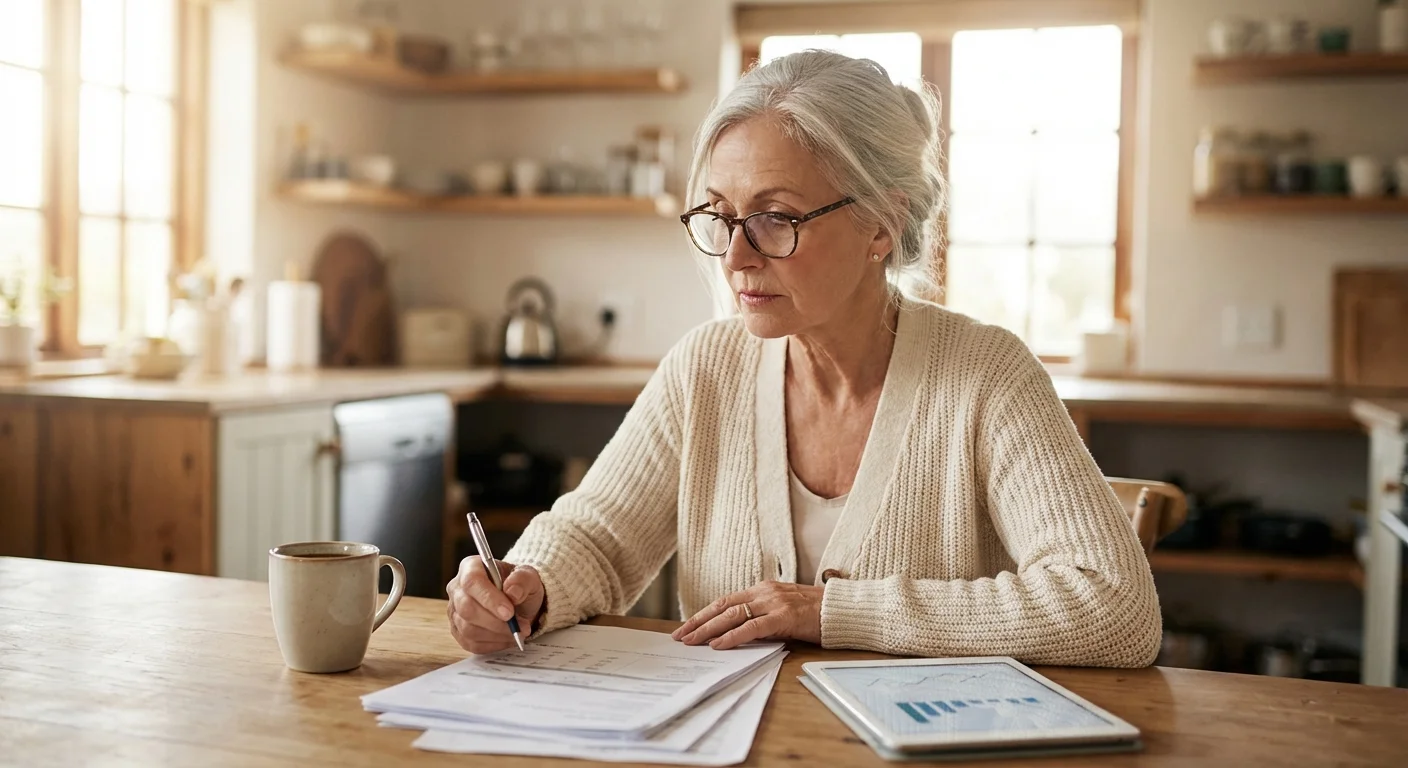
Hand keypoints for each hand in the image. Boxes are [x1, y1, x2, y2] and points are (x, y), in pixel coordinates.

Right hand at [446, 558, 544, 653]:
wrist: (519, 603)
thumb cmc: (519, 586)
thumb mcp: (528, 577)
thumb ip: (522, 580)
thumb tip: (512, 592)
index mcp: (471, 567)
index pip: (472, 582)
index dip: (489, 599)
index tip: (509, 612)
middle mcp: (457, 588)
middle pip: (467, 608)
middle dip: (495, 621)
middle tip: (520, 627)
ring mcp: (455, 611)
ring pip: (468, 629)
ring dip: (497, 634)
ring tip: (518, 632)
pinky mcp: (458, 631)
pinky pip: (471, 643)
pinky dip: (493, 644)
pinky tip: (507, 638)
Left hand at [670, 581, 822, 649]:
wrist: (842, 610)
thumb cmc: (815, 614)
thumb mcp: (784, 610)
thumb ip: (762, 617)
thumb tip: (737, 633)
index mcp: (763, 590)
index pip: (726, 601)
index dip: (704, 614)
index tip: (687, 626)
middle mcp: (765, 592)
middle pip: (723, 606)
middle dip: (698, 621)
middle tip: (680, 635)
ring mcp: (774, 603)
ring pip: (732, 615)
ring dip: (708, 629)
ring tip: (692, 641)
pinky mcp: (783, 617)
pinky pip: (751, 627)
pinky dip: (732, 636)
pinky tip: (718, 645)